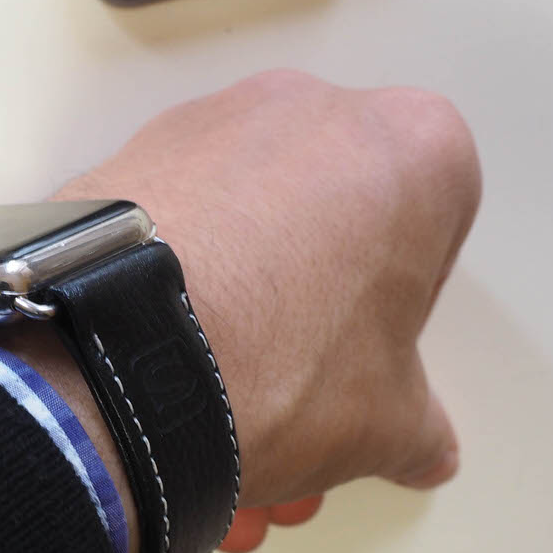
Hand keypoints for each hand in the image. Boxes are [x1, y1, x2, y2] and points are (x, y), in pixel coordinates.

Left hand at [55, 71, 481, 535]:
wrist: (122, 357)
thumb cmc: (278, 365)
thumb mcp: (382, 422)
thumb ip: (418, 424)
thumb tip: (425, 444)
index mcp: (415, 148)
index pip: (430, 229)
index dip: (395, 308)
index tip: (364, 356)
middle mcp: (314, 108)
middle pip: (330, 217)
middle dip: (313, 303)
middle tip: (289, 381)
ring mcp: (210, 121)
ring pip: (245, 217)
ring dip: (238, 292)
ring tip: (213, 385)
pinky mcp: (127, 149)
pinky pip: (174, 216)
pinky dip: (173, 274)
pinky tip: (157, 353)